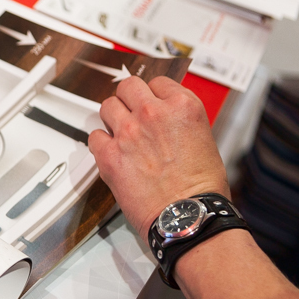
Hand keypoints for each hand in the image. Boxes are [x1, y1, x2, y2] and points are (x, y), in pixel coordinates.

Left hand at [88, 76, 229, 240]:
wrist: (187, 215)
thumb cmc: (201, 187)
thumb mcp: (204, 139)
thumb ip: (180, 122)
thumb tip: (166, 121)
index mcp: (182, 106)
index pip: (157, 82)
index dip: (152, 94)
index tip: (149, 102)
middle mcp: (153, 113)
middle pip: (128, 86)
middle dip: (128, 98)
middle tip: (129, 111)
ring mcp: (128, 132)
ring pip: (107, 106)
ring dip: (112, 117)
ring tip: (119, 132)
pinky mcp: (109, 155)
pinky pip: (94, 136)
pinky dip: (100, 143)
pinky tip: (110, 152)